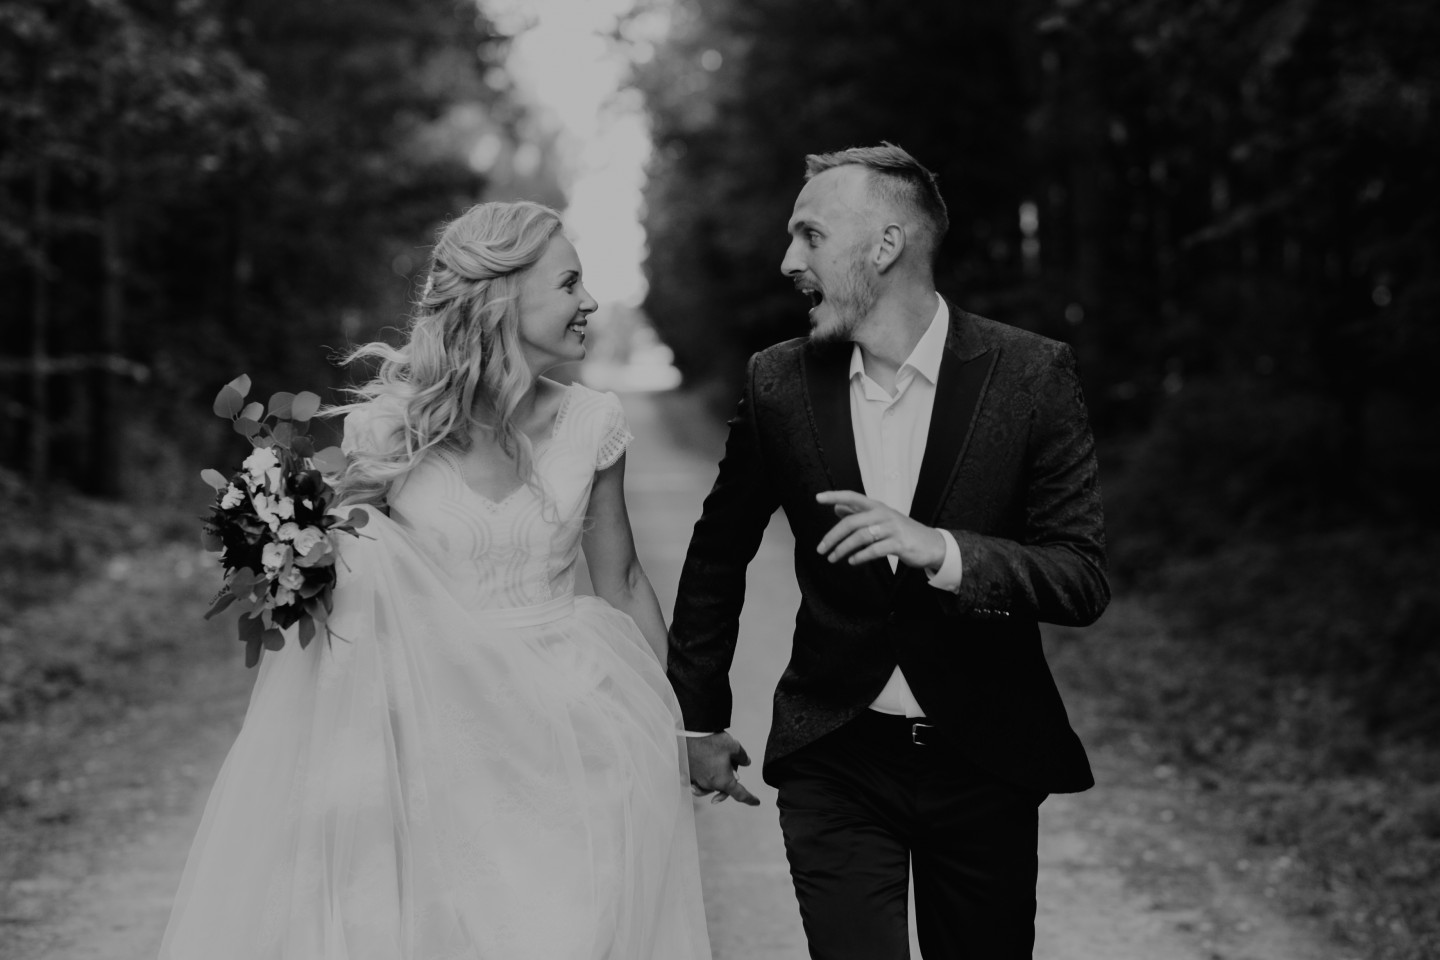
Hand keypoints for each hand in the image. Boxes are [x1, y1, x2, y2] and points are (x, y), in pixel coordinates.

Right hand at [686, 732, 760, 805]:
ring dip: (714, 784)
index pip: (740, 794)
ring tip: (717, 777)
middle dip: (730, 784)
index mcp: (723, 781)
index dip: (749, 799)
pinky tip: (699, 780)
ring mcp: (696, 780)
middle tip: (735, 773)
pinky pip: (695, 783)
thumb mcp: (734, 747)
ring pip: (708, 787)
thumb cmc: (713, 740)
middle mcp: (708, 784)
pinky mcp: (687, 773)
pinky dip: (699, 783)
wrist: (690, 731)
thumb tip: (746, 762)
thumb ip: (742, 757)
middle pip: (722, 789)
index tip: (756, 802)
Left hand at [815, 490, 945, 570]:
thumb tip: (837, 507)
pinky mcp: (899, 544)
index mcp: (877, 506)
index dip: (835, 496)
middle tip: (821, 548)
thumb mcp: (880, 518)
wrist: (931, 544)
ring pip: (861, 537)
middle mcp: (883, 514)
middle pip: (852, 522)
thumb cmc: (902, 531)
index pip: (852, 497)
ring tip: (833, 558)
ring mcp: (892, 529)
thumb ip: (858, 513)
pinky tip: (852, 561)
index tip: (818, 498)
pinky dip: (860, 557)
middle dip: (833, 536)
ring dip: (843, 549)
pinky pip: (874, 550)